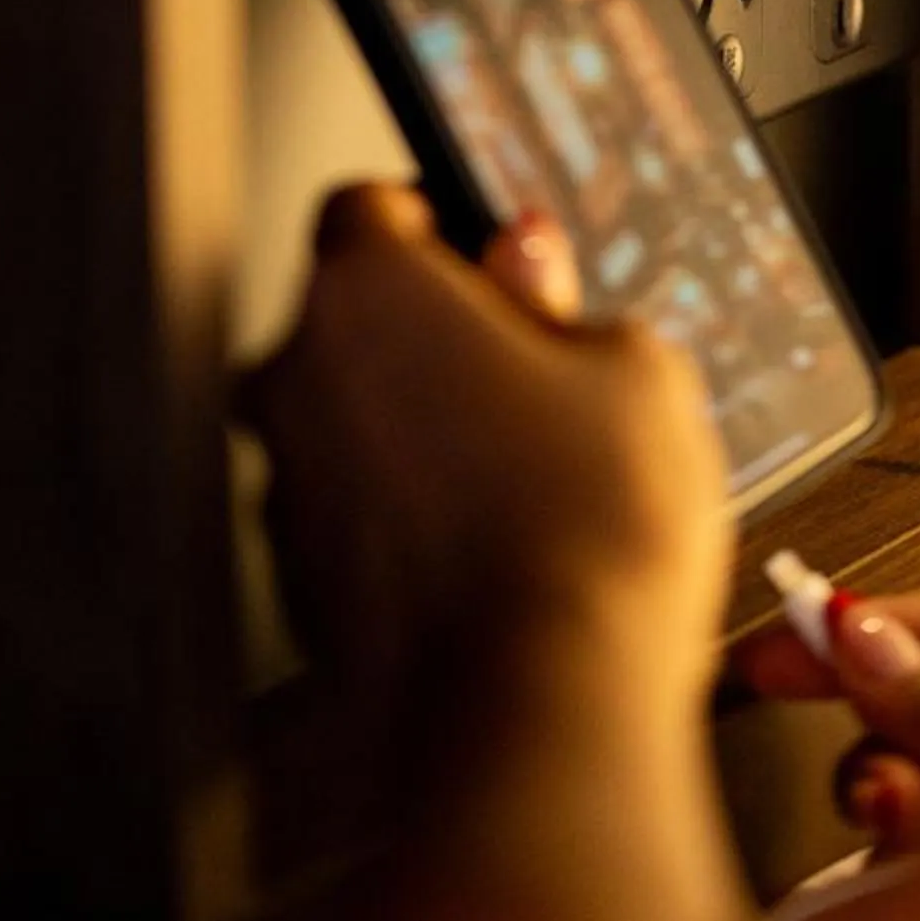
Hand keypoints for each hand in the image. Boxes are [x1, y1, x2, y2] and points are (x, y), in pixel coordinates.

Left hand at [238, 183, 746, 920]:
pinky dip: (412, 518)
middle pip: (362, 318)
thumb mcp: (631, 365)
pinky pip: (358, 514)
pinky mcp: (299, 585)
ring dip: (425, 430)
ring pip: (358, 421)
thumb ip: (561, 295)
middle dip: (439, 335)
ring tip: (535, 476)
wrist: (539, 719)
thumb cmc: (586, 533)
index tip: (496, 249)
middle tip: (540, 371)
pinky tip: (501, 547)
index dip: (442, 217)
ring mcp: (288, 486)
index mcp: (367, 287)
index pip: (373, 202)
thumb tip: (528, 263)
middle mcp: (298, 375)